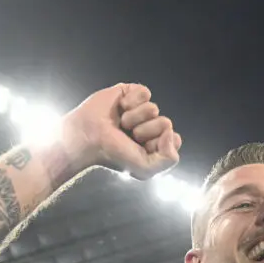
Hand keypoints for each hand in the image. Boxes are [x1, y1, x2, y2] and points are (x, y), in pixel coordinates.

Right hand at [62, 83, 181, 179]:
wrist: (88, 138)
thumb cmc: (113, 154)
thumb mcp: (145, 169)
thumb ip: (170, 159)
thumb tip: (172, 132)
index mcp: (156, 144)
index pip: (175, 139)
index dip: (159, 144)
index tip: (140, 149)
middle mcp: (150, 127)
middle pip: (165, 123)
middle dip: (145, 131)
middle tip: (128, 136)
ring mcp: (140, 110)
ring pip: (153, 108)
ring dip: (134, 118)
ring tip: (120, 125)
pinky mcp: (130, 94)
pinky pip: (145, 93)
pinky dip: (131, 102)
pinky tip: (119, 108)